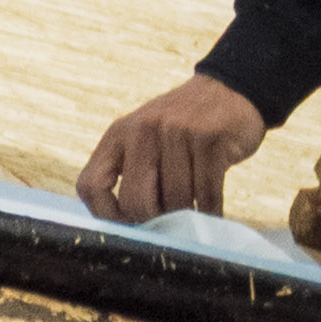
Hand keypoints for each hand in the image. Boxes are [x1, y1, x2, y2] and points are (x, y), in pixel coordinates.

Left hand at [78, 74, 267, 223]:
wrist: (230, 91)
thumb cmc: (183, 130)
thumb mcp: (145, 139)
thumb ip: (131, 174)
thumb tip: (129, 230)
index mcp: (119, 133)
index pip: (91, 186)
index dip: (106, 216)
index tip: (128, 226)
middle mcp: (144, 129)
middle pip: (136, 201)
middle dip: (155, 221)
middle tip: (169, 221)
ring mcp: (178, 132)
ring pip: (176, 201)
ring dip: (187, 214)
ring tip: (193, 207)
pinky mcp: (211, 139)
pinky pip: (207, 194)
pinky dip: (210, 212)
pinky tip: (211, 212)